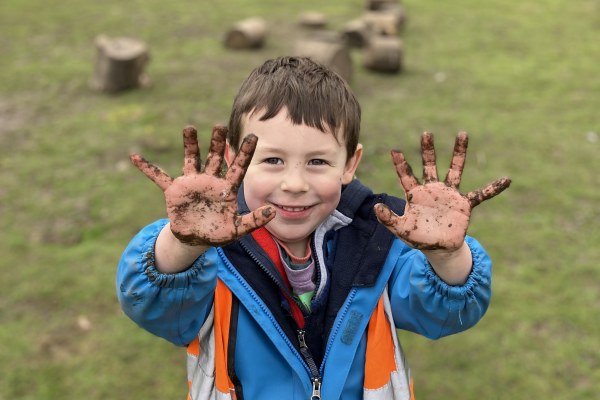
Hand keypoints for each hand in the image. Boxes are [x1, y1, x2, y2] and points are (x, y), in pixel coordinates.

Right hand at [130, 125, 274, 245]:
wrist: (196, 239)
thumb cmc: (219, 232)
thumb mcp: (238, 229)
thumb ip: (255, 220)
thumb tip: (273, 211)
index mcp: (226, 188)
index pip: (238, 167)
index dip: (244, 152)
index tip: (253, 136)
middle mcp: (209, 180)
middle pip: (214, 157)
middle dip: (217, 142)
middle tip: (220, 126)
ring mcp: (191, 183)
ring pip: (191, 159)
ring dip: (190, 145)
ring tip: (190, 128)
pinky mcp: (174, 190)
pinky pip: (158, 177)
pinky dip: (147, 168)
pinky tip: (135, 157)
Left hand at [374, 132, 510, 250]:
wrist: (438, 248)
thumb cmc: (418, 237)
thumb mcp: (401, 229)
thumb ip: (388, 219)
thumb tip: (376, 207)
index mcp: (416, 194)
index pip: (406, 176)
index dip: (400, 164)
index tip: (394, 150)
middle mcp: (433, 190)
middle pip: (430, 165)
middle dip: (428, 150)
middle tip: (426, 133)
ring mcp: (449, 195)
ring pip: (455, 170)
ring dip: (458, 153)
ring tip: (462, 134)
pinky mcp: (464, 204)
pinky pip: (481, 194)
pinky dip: (493, 188)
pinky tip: (506, 179)